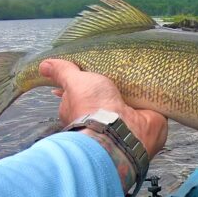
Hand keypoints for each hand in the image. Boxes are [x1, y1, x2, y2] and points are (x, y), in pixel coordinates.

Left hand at [40, 59, 167, 157]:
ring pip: (128, 102)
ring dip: (133, 94)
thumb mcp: (75, 83)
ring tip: (139, 76)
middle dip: (110, 88)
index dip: (84, 85)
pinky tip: (154, 88)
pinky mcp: (147, 121)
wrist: (123, 130)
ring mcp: (125, 121)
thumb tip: (43, 66)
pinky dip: (151, 100)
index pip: (80, 95)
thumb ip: (63, 73)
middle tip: (117, 72)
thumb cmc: (93, 107)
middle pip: (105, 98)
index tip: (89, 74)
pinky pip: (150, 107)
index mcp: (80, 111)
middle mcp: (101, 118)